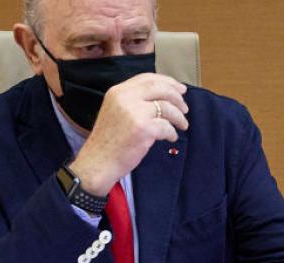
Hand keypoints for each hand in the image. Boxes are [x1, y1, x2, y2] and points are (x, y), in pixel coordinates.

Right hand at [68, 73, 188, 195]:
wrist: (98, 163)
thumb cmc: (108, 142)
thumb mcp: (115, 112)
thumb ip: (133, 101)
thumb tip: (163, 96)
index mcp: (117, 92)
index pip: (147, 78)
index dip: (167, 81)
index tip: (179, 89)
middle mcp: (125, 98)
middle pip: (160, 88)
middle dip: (177, 97)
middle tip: (185, 107)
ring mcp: (135, 113)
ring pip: (167, 107)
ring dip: (179, 116)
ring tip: (182, 125)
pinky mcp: (144, 129)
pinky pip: (167, 126)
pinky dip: (172, 133)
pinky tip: (171, 138)